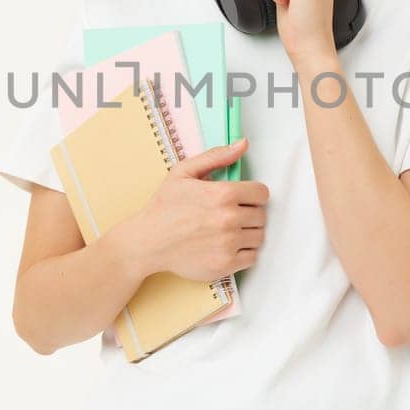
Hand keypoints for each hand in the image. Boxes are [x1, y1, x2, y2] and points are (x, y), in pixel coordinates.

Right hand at [115, 138, 268, 284]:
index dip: (252, 195)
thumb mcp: (184, 172)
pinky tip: (226, 246)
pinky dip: (243, 253)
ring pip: (259, 237)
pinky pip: (252, 257)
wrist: (148, 242)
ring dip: (248, 233)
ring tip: (227, 231)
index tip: (241, 199)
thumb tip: (242, 144)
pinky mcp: (225, 264)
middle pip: (261, 216)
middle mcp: (228, 219)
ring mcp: (228, 243)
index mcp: (223, 194)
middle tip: (230, 216)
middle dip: (249, 214)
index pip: (262, 193)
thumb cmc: (164, 207)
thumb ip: (216, 156)